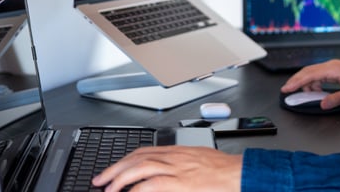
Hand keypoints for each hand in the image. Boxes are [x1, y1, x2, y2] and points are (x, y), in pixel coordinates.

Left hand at [92, 145, 241, 191]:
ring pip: (140, 167)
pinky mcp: (180, 183)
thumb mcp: (200, 161)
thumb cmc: (224, 171)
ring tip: (108, 190)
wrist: (238, 174)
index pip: (144, 151)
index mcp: (178, 151)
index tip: (114, 169)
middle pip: (137, 158)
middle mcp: (174, 157)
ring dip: (120, 178)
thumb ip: (182, 164)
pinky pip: (152, 184)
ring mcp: (176, 169)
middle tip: (101, 180)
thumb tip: (169, 172)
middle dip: (115, 169)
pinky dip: (137, 190)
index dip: (125, 160)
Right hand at [281, 59, 339, 109]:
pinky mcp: (333, 71)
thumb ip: (337, 99)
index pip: (310, 75)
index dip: (296, 82)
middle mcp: (330, 66)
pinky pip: (318, 75)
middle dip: (295, 81)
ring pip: (311, 73)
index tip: (287, 88)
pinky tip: (315, 91)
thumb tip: (323, 104)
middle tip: (286, 89)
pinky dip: (313, 83)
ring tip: (304, 94)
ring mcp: (331, 67)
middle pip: (307, 71)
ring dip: (305, 83)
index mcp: (332, 69)